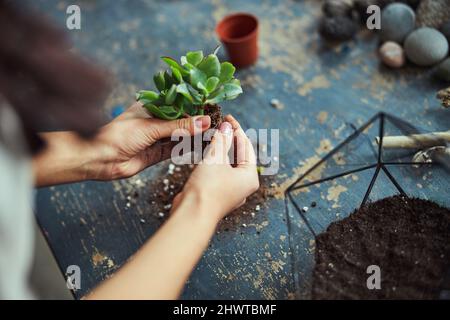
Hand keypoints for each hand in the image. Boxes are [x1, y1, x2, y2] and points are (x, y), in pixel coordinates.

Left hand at [33, 102, 210, 185]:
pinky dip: (190, 149)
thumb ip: (179, 126)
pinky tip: (203, 147)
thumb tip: (204, 122)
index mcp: (152, 106)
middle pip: (183, 120)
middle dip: (199, 122)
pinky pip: (178, 150)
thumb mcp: (152, 127)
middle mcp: (156, 120)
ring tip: (215, 134)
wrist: (100, 160)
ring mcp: (158, 137)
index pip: (179, 102)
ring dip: (196, 136)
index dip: (195, 104)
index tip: (212, 104)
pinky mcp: (158, 153)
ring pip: (182, 135)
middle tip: (218, 121)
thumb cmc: (119, 136)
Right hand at [172, 115, 258, 223]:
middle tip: (221, 124)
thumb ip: (222, 140)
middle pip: (239, 155)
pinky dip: (215, 160)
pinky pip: (220, 171)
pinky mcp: (218, 193)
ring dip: (221, 148)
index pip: (246, 147)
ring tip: (213, 134)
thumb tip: (227, 126)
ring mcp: (231, 190)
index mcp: (250, 177)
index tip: (227, 117)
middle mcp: (243, 184)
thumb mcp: (216, 159)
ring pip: (228, 163)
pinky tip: (207, 150)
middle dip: (230, 138)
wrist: (192, 214)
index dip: (237, 130)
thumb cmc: (208, 188)